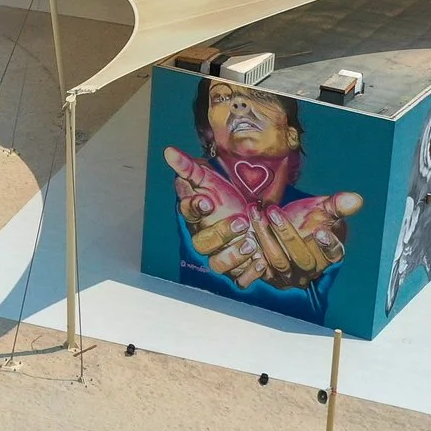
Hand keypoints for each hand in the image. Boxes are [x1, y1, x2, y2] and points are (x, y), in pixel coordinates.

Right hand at [166, 147, 268, 288]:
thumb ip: (190, 167)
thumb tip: (168, 151)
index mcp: (196, 216)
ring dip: (234, 256)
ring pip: (218, 265)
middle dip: (221, 233)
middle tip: (241, 221)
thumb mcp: (211, 179)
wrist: (254, 215)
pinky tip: (262, 262)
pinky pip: (239, 280)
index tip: (207, 200)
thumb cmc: (228, 198)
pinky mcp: (238, 270)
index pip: (188, 213)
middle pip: (202, 243)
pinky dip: (249, 274)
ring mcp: (220, 256)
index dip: (194, 208)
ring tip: (252, 243)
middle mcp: (204, 239)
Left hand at [256, 192, 363, 288]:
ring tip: (256, 213)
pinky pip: (257, 271)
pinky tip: (245, 234)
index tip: (322, 231)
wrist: (281, 227)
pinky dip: (251, 254)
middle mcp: (309, 270)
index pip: (334, 255)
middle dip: (287, 234)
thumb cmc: (306, 219)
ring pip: (278, 262)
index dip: (329, 246)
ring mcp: (288, 276)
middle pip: (302, 259)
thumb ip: (338, 205)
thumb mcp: (322, 209)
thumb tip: (356, 199)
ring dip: (265, 236)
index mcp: (328, 255)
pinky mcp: (267, 277)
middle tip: (274, 211)